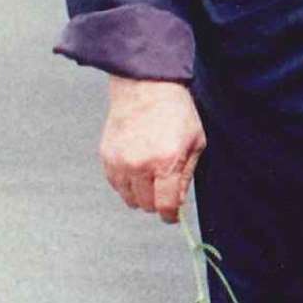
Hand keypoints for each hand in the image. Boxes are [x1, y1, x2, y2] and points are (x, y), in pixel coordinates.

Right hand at [99, 76, 205, 222]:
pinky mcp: (106, 157)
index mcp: (166, 162)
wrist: (146, 86)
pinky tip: (137, 165)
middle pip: (147, 205)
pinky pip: (116, 185)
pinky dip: (127, 182)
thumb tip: (179, 201)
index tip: (173, 216)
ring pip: (129, 198)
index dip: (171, 216)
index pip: (166, 206)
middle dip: (158, 200)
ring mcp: (120, 162)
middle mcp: (140, 166)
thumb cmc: (175, 111)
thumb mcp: (196, 141)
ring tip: (150, 173)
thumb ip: (187, 175)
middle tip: (164, 185)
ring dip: (141, 193)